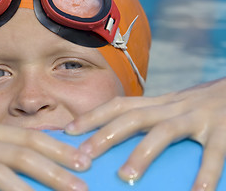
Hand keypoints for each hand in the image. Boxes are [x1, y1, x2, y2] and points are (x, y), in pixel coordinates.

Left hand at [65, 78, 225, 190]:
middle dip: (105, 135)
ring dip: (143, 154)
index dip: (92, 116)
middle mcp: (173, 107)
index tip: (68, 131)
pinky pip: (212, 155)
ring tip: (125, 176)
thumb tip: (120, 137)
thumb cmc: (202, 104)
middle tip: (83, 155)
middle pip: (133, 118)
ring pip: (164, 133)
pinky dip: (204, 175)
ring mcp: (198, 118)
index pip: (119, 105)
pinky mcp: (224, 132)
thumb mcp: (173, 107)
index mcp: (159, 103)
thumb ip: (151, 118)